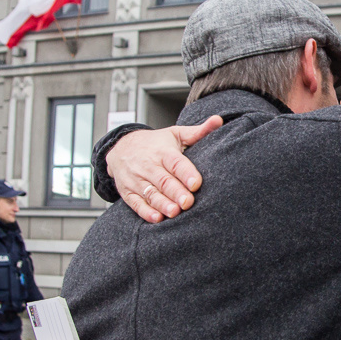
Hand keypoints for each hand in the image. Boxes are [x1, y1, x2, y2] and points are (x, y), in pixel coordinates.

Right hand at [106, 116, 222, 222]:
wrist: (121, 147)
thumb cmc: (156, 143)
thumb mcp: (175, 134)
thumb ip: (198, 132)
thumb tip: (219, 120)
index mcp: (163, 151)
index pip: (175, 162)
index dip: (186, 173)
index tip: (196, 183)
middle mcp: (148, 165)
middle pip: (163, 180)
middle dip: (176, 192)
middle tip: (188, 203)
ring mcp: (136, 179)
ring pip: (150, 193)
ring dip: (162, 204)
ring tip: (174, 212)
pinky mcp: (128, 192)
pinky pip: (136, 203)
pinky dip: (145, 212)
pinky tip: (157, 219)